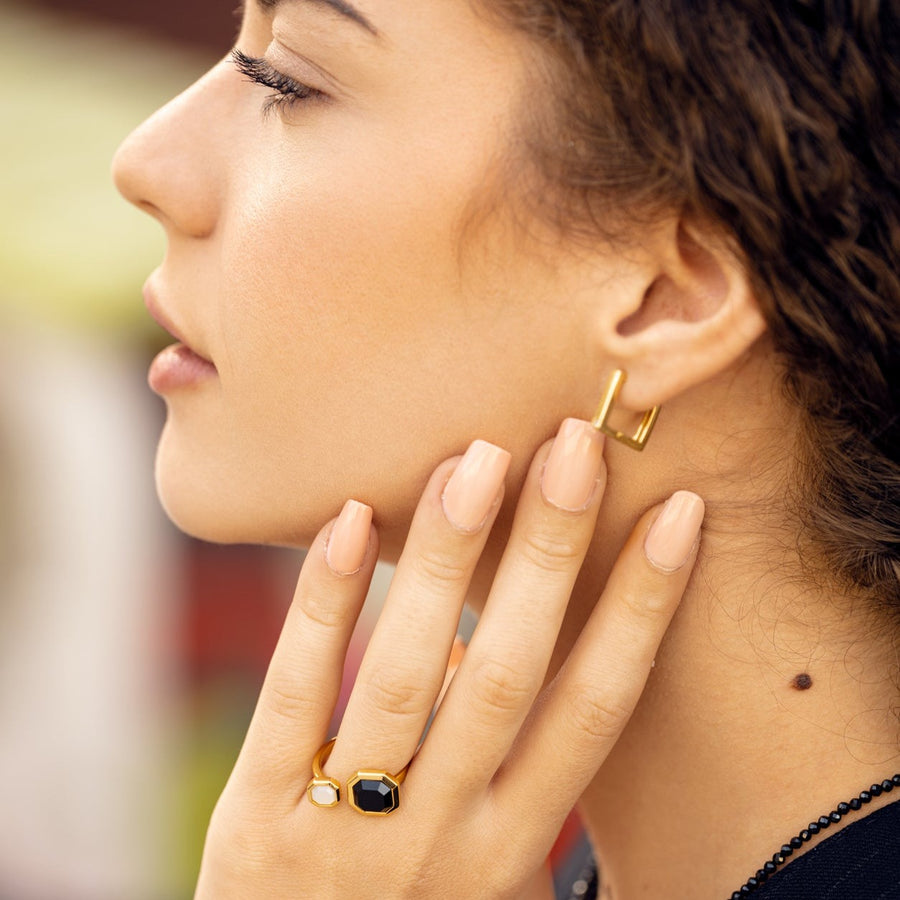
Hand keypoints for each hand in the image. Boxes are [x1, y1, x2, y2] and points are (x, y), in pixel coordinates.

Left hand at [194, 419, 704, 898]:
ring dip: (447, 560)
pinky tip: (352, 518)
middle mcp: (444, 830)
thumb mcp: (487, 866)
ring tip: (476, 461)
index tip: (677, 515)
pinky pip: (292, 693)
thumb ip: (505, 764)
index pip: (594, 706)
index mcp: (512, 841)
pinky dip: (323, 602)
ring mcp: (346, 823)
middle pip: (506, 671)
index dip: (641, 607)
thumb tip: (489, 637)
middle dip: (547, 554)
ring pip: (404, 672)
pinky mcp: (257, 816)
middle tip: (573, 447)